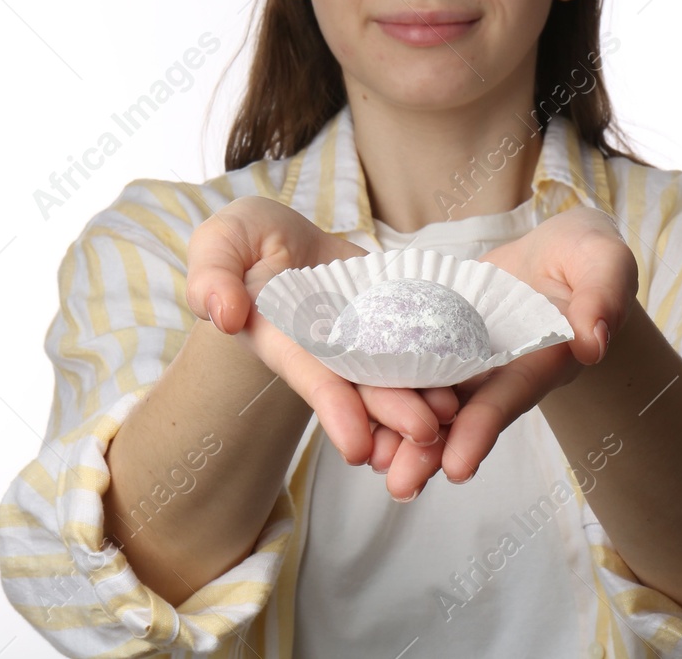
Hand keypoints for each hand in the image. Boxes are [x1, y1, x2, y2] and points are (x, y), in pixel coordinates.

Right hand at [184, 196, 458, 495]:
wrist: (288, 236)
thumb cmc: (247, 239)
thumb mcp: (220, 240)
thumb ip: (212, 274)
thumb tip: (224, 314)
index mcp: (279, 337)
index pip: (307, 374)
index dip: (332, 408)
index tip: (356, 446)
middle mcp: (323, 349)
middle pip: (359, 385)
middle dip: (391, 411)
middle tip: (426, 433)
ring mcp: (360, 339)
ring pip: (393, 373)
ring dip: (422, 398)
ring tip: (455, 415)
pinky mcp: (390, 321)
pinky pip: (416, 342)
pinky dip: (439, 362)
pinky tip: (469, 378)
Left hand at [367, 206, 637, 494]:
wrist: (557, 251)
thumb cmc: (588, 255)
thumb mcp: (605, 262)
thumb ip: (602, 296)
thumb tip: (593, 342)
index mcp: (544, 358)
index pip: (511, 397)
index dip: (484, 430)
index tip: (459, 467)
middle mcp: (502, 370)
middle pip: (464, 415)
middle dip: (432, 452)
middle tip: (399, 485)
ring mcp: (470, 358)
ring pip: (432, 400)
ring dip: (403, 434)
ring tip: (369, 462)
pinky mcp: (442, 338)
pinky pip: (412, 364)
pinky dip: (385, 386)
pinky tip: (351, 408)